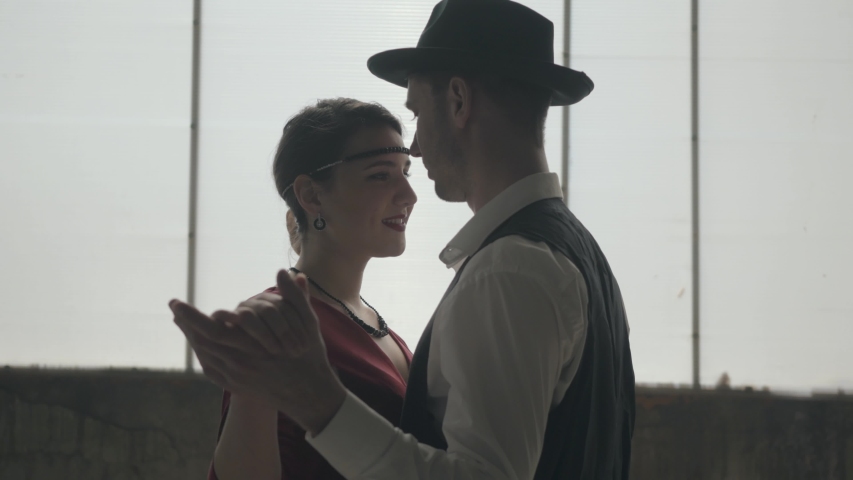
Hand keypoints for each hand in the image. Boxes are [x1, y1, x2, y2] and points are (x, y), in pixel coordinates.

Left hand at [170, 269, 346, 434]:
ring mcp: (236, 378)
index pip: (209, 330)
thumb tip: (283, 272)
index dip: (190, 316)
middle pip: (200, 342)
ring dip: (191, 336)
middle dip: (185, 323)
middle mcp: (239, 364)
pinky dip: (202, 352)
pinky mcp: (236, 385)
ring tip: (181, 320)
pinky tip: (198, 341)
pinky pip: (210, 368)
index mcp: (252, 347)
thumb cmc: (309, 355)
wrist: (309, 393)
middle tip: (173, 307)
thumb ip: (294, 297)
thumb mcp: (308, 324)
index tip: (175, 302)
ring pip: (204, 354)